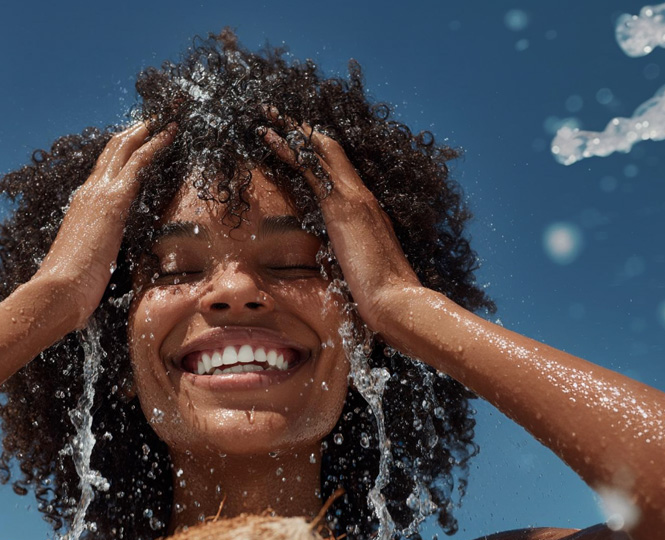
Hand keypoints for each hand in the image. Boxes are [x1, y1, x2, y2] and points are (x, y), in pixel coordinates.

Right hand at [34, 122, 174, 330]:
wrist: (58, 290)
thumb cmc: (72, 286)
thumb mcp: (91, 261)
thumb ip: (101, 252)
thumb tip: (108, 262)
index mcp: (83, 205)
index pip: (105, 170)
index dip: (123, 151)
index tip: (141, 139)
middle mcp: (89, 192)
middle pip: (113, 151)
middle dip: (136, 130)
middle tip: (156, 115)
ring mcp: (99, 193)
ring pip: (125, 149)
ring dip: (148, 130)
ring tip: (167, 116)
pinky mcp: (113, 200)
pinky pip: (138, 163)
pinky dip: (155, 144)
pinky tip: (170, 132)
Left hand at [259, 114, 420, 334]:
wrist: (397, 300)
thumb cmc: (382, 295)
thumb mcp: (363, 269)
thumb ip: (352, 257)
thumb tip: (340, 262)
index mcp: (368, 210)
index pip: (341, 170)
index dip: (320, 151)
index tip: (300, 139)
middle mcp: (363, 197)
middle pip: (331, 152)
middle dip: (304, 132)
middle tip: (279, 115)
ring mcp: (353, 198)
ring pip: (320, 152)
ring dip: (291, 131)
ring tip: (268, 113)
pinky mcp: (341, 206)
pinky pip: (309, 167)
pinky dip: (287, 148)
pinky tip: (268, 135)